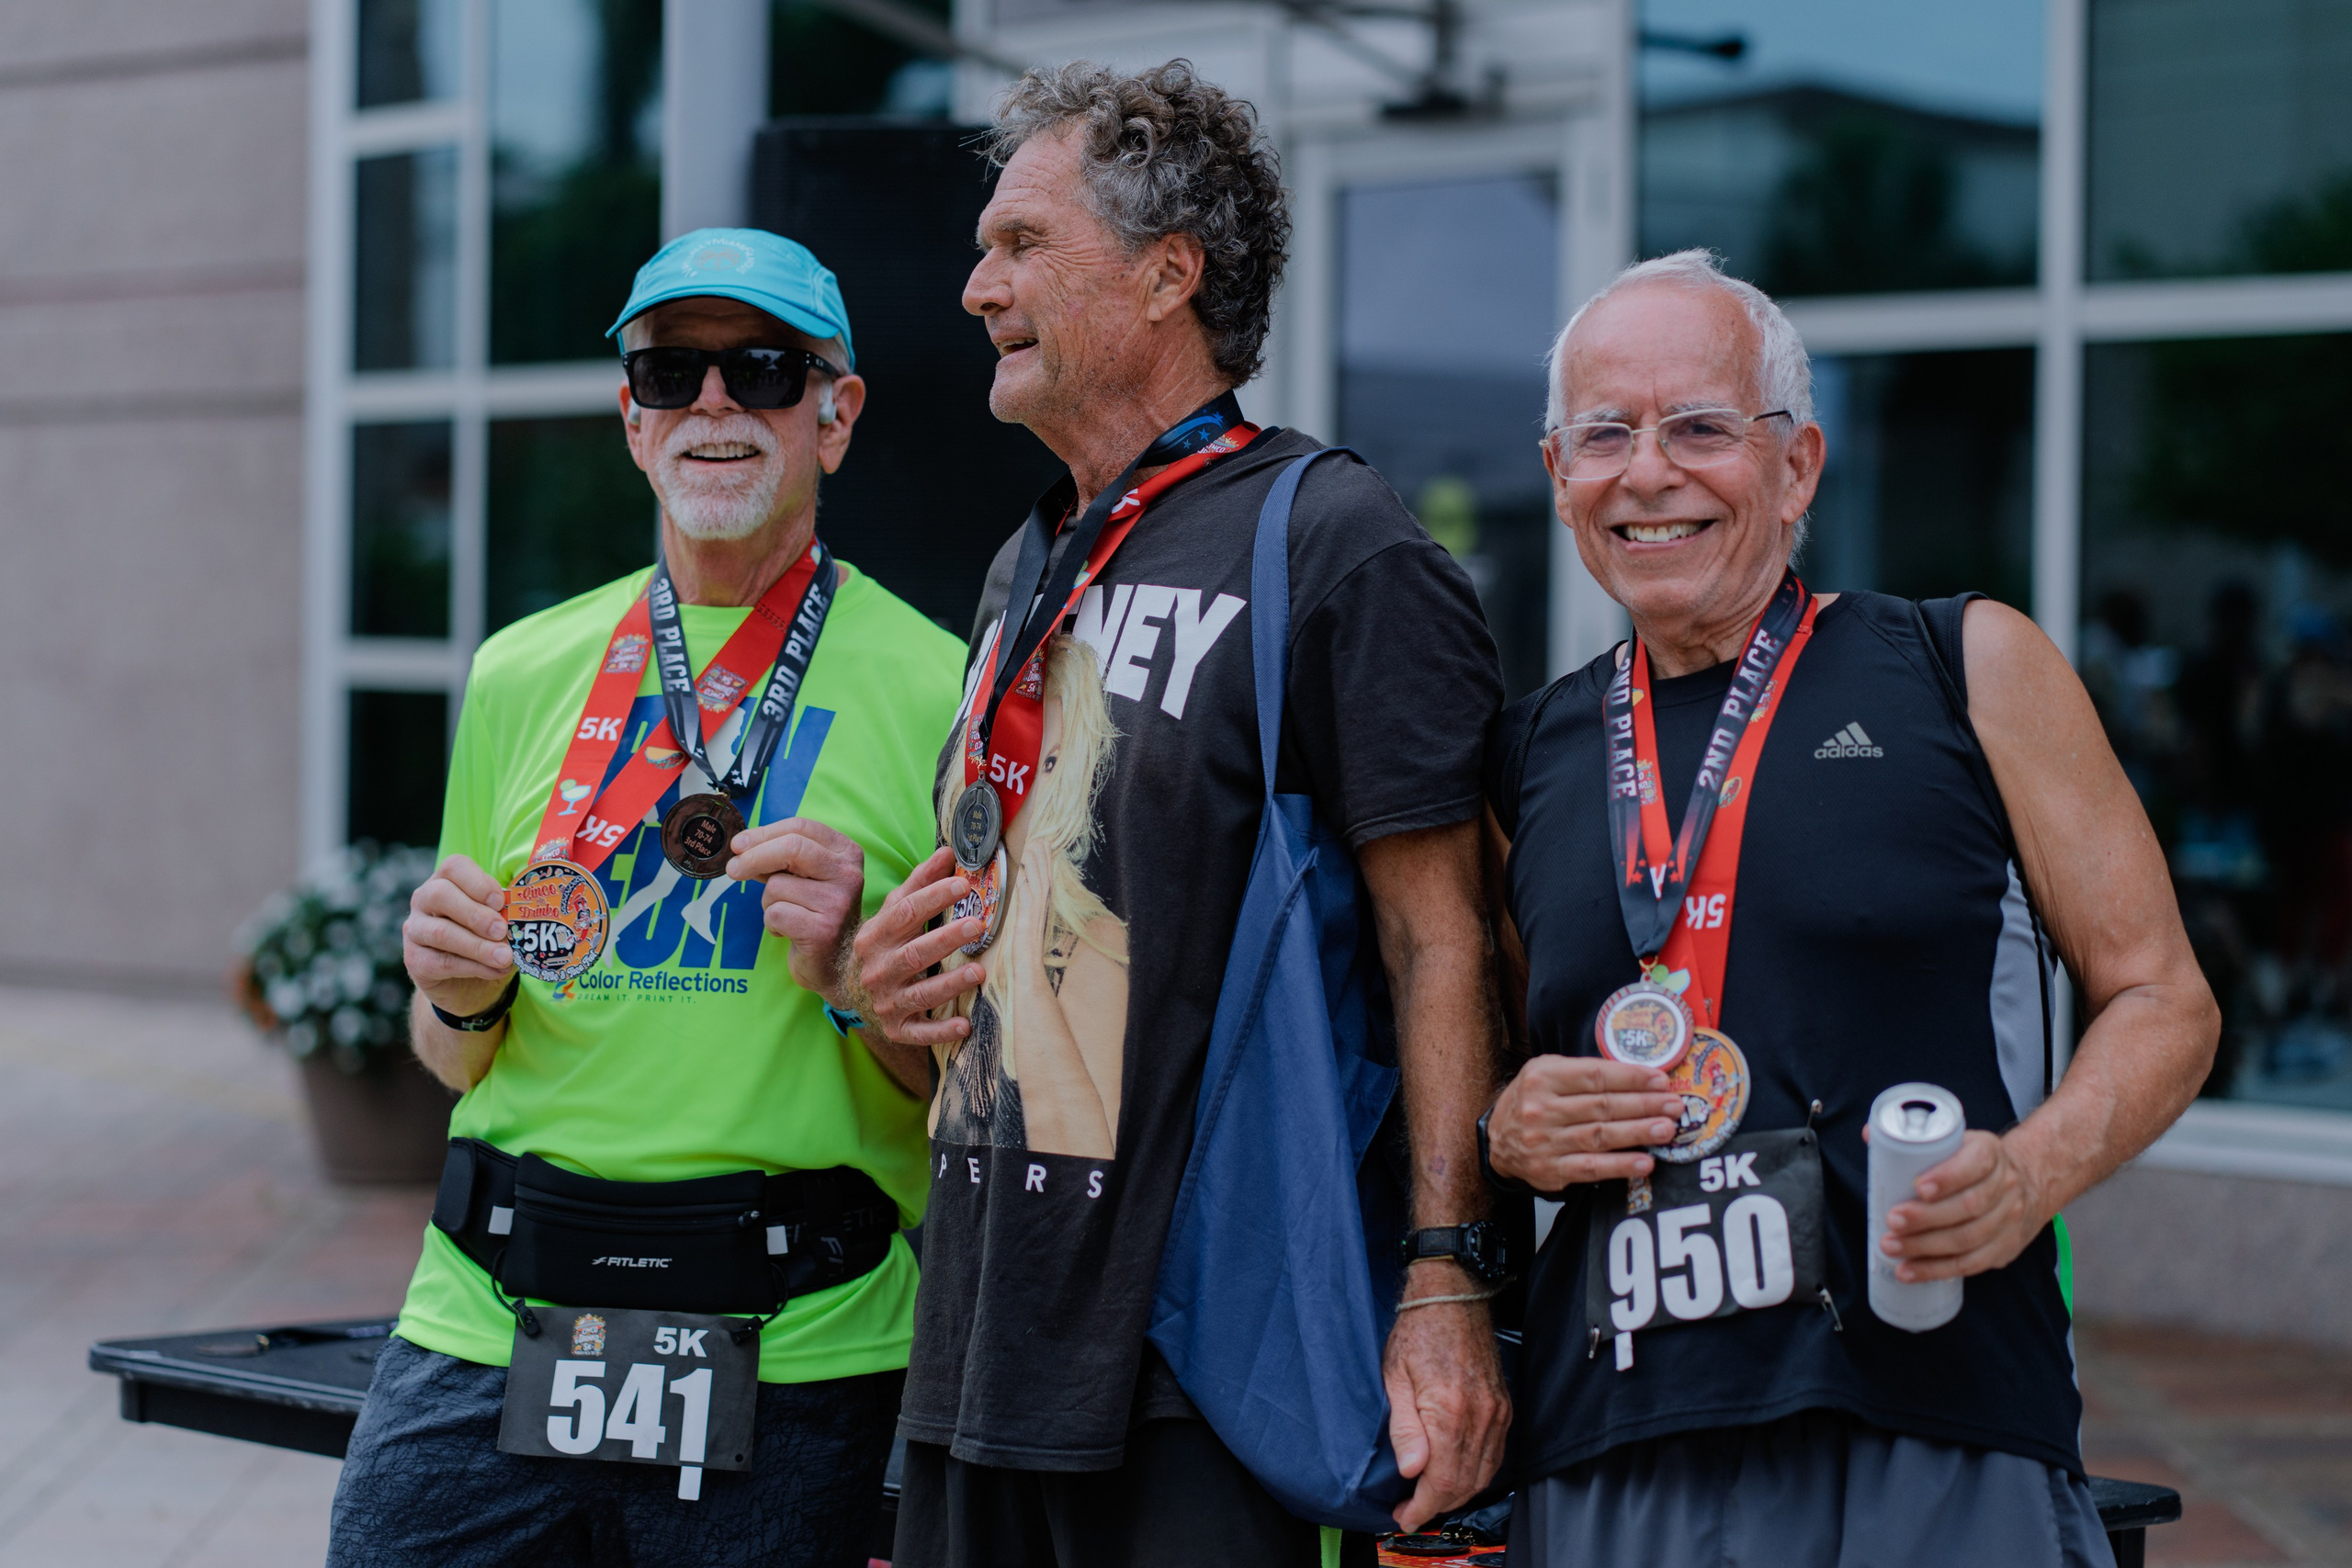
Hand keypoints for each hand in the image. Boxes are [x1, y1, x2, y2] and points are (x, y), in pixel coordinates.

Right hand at [403, 854, 515, 1017]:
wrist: (470, 983)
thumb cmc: (487, 939)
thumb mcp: (501, 921)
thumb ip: (507, 914)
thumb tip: (528, 918)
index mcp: (447, 880)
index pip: (455, 867)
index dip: (478, 882)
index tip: (500, 901)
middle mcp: (424, 900)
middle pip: (441, 895)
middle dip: (476, 914)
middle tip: (502, 930)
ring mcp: (415, 929)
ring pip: (441, 932)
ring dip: (478, 946)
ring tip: (505, 957)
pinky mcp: (415, 960)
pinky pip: (442, 962)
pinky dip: (473, 967)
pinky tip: (495, 970)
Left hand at [728, 817, 864, 1007]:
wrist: (838, 963)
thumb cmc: (816, 914)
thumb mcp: (805, 877)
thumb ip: (781, 858)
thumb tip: (741, 847)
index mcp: (847, 853)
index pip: (801, 827)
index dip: (764, 833)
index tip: (738, 844)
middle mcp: (848, 874)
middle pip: (791, 847)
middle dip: (753, 857)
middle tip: (732, 870)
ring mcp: (838, 903)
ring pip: (777, 886)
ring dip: (768, 902)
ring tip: (786, 915)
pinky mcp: (823, 931)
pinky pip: (775, 914)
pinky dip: (771, 924)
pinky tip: (787, 932)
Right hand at [851, 848, 987, 1045]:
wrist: (848, 989)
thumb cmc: (882, 944)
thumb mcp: (892, 913)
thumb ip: (919, 883)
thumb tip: (948, 852)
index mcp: (876, 936)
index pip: (905, 914)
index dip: (933, 898)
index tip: (963, 885)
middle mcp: (878, 970)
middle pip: (913, 954)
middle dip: (945, 940)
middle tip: (977, 925)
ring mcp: (886, 1001)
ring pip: (919, 994)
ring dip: (949, 984)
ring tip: (979, 971)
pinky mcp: (897, 1028)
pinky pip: (919, 1033)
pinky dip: (941, 1031)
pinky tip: (965, 1025)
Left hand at [1383, 1269, 1509, 1532]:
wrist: (1452, 1297)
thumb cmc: (1418, 1331)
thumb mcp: (1395, 1378)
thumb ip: (1404, 1428)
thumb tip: (1411, 1471)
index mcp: (1449, 1412)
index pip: (1441, 1481)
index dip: (1422, 1507)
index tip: (1404, 1517)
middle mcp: (1480, 1417)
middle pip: (1464, 1484)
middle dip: (1437, 1506)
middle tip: (1411, 1511)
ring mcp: (1496, 1413)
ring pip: (1483, 1474)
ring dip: (1457, 1493)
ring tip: (1430, 1498)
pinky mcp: (1504, 1407)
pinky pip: (1495, 1455)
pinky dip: (1477, 1474)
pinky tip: (1457, 1475)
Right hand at [1484, 1055, 1684, 1190]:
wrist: (1497, 1140)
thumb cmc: (1532, 1100)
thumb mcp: (1547, 1072)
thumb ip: (1585, 1073)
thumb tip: (1640, 1076)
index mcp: (1543, 1076)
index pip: (1594, 1076)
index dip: (1631, 1078)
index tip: (1661, 1080)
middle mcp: (1541, 1108)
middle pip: (1601, 1106)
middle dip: (1644, 1105)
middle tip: (1675, 1105)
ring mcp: (1545, 1142)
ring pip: (1599, 1136)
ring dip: (1638, 1133)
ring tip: (1667, 1130)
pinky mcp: (1551, 1171)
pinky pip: (1591, 1168)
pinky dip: (1620, 1166)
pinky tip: (1645, 1163)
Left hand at [1879, 1128, 2050, 1280]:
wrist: (2027, 1184)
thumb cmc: (1971, 1164)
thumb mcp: (1956, 1142)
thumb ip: (1914, 1139)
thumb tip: (1870, 1134)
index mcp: (1989, 1153)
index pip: (1975, 1163)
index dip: (1947, 1177)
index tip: (1918, 1188)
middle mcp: (2004, 1185)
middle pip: (1969, 1206)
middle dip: (1926, 1217)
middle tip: (1893, 1221)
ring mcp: (2008, 1219)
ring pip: (1969, 1238)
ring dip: (1925, 1247)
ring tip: (1891, 1247)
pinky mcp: (2004, 1248)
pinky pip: (1971, 1264)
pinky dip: (1937, 1270)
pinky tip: (1909, 1271)